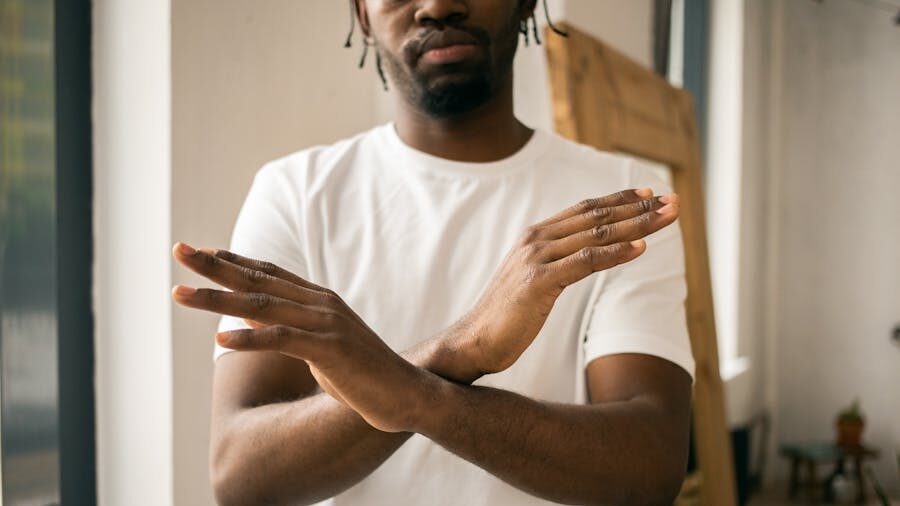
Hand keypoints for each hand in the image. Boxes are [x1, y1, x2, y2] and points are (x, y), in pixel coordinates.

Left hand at [171, 244, 439, 432]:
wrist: (405, 393)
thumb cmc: (361, 373)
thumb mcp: (320, 345)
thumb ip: (289, 327)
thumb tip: (252, 318)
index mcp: (318, 299)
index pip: (267, 272)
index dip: (232, 260)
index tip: (199, 252)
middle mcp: (320, 303)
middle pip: (257, 280)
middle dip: (214, 266)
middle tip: (179, 251)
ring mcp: (325, 324)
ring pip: (261, 306)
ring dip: (217, 299)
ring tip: (181, 294)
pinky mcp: (329, 349)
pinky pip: (282, 340)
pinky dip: (249, 338)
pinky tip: (220, 339)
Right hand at [455, 188, 679, 375]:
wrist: (474, 340)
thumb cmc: (507, 315)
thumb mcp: (534, 279)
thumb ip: (557, 261)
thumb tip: (585, 255)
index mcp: (535, 236)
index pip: (585, 209)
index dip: (619, 199)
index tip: (650, 192)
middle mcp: (536, 239)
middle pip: (596, 216)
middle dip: (638, 207)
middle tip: (672, 200)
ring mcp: (536, 258)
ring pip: (596, 234)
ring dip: (637, 224)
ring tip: (667, 217)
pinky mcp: (539, 282)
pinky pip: (586, 262)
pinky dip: (616, 253)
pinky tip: (641, 248)